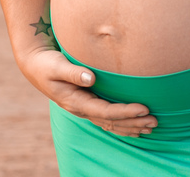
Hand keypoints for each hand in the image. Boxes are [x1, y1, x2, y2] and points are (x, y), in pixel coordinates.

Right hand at [19, 47, 158, 136]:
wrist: (34, 65)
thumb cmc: (46, 63)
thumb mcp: (56, 65)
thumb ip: (73, 72)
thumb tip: (91, 78)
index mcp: (75, 101)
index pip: (105, 111)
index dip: (125, 112)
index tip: (144, 108)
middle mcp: (81, 109)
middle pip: (111, 121)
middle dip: (133, 122)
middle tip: (155, 121)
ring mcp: (84, 108)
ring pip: (110, 123)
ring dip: (131, 126)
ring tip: (151, 127)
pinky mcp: (87, 104)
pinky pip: (107, 119)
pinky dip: (122, 123)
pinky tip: (135, 126)